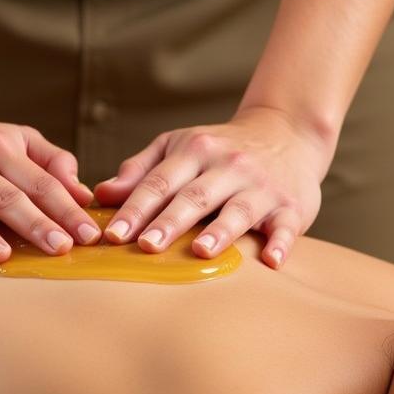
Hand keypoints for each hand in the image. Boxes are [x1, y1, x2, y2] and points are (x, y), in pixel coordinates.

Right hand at [0, 113, 99, 276]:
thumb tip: (84, 194)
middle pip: (5, 196)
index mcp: (0, 148)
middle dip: (35, 222)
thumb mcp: (15, 140)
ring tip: (1, 255)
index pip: (40, 183)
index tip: (90, 236)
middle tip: (60, 248)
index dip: (67, 209)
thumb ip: (52, 162)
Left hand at [91, 107, 332, 269]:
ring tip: (201, 251)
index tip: (112, 235)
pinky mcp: (291, 205)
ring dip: (220, 230)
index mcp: (196, 150)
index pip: (160, 182)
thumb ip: (142, 169)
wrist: (287, 132)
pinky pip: (286, 225)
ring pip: (238, 209)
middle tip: (145, 246)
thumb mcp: (179, 146)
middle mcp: (229, 165)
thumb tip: (102, 193)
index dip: (135, 208)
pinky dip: (281, 242)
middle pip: (194, 196)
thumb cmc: (221, 147)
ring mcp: (261, 186)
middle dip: (169, 222)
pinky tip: (271, 261)